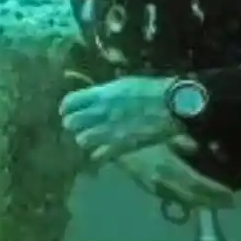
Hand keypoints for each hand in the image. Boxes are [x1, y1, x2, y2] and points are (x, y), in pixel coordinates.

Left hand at [60, 76, 180, 162]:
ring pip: (81, 140)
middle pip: (70, 122)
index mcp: (101, 94)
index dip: (66, 108)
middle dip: (73, 124)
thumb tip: (92, 98)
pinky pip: (98, 155)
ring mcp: (110, 130)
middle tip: (80, 126)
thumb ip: (104, 93)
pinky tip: (104, 152)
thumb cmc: (152, 90)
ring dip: (86, 139)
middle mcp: (100, 112)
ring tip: (93, 138)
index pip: (70, 102)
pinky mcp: (121, 145)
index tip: (66, 111)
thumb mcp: (123, 85)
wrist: (174, 105)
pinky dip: (99, 154)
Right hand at [116, 137, 234, 208]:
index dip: (215, 191)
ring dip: (200, 203)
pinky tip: (193, 199)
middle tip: (229, 203)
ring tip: (214, 203)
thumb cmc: (135, 134)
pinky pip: (171, 197)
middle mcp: (163, 181)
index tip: (231, 195)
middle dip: (212, 201)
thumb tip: (196, 148)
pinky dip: (186, 200)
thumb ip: (180, 141)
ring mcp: (153, 186)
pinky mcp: (147, 187)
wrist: (107, 144)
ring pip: (182, 199)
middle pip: (192, 197)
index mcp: (168, 166)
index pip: (197, 184)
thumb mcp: (160, 131)